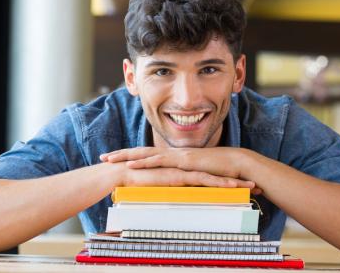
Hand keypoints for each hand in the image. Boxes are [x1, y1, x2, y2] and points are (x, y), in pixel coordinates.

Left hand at [101, 147, 260, 192]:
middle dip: (121, 154)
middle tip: (103, 157)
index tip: (115, 160)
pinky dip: (144, 162)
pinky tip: (131, 164)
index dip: (130, 158)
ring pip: (146, 154)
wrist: (235, 164)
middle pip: (141, 152)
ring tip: (110, 159)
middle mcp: (171, 154)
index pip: (147, 156)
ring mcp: (176, 155)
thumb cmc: (218, 172)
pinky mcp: (182, 161)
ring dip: (126, 156)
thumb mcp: (196, 177)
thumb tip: (175, 187)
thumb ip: (185, 180)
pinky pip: (160, 161)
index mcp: (173, 158)